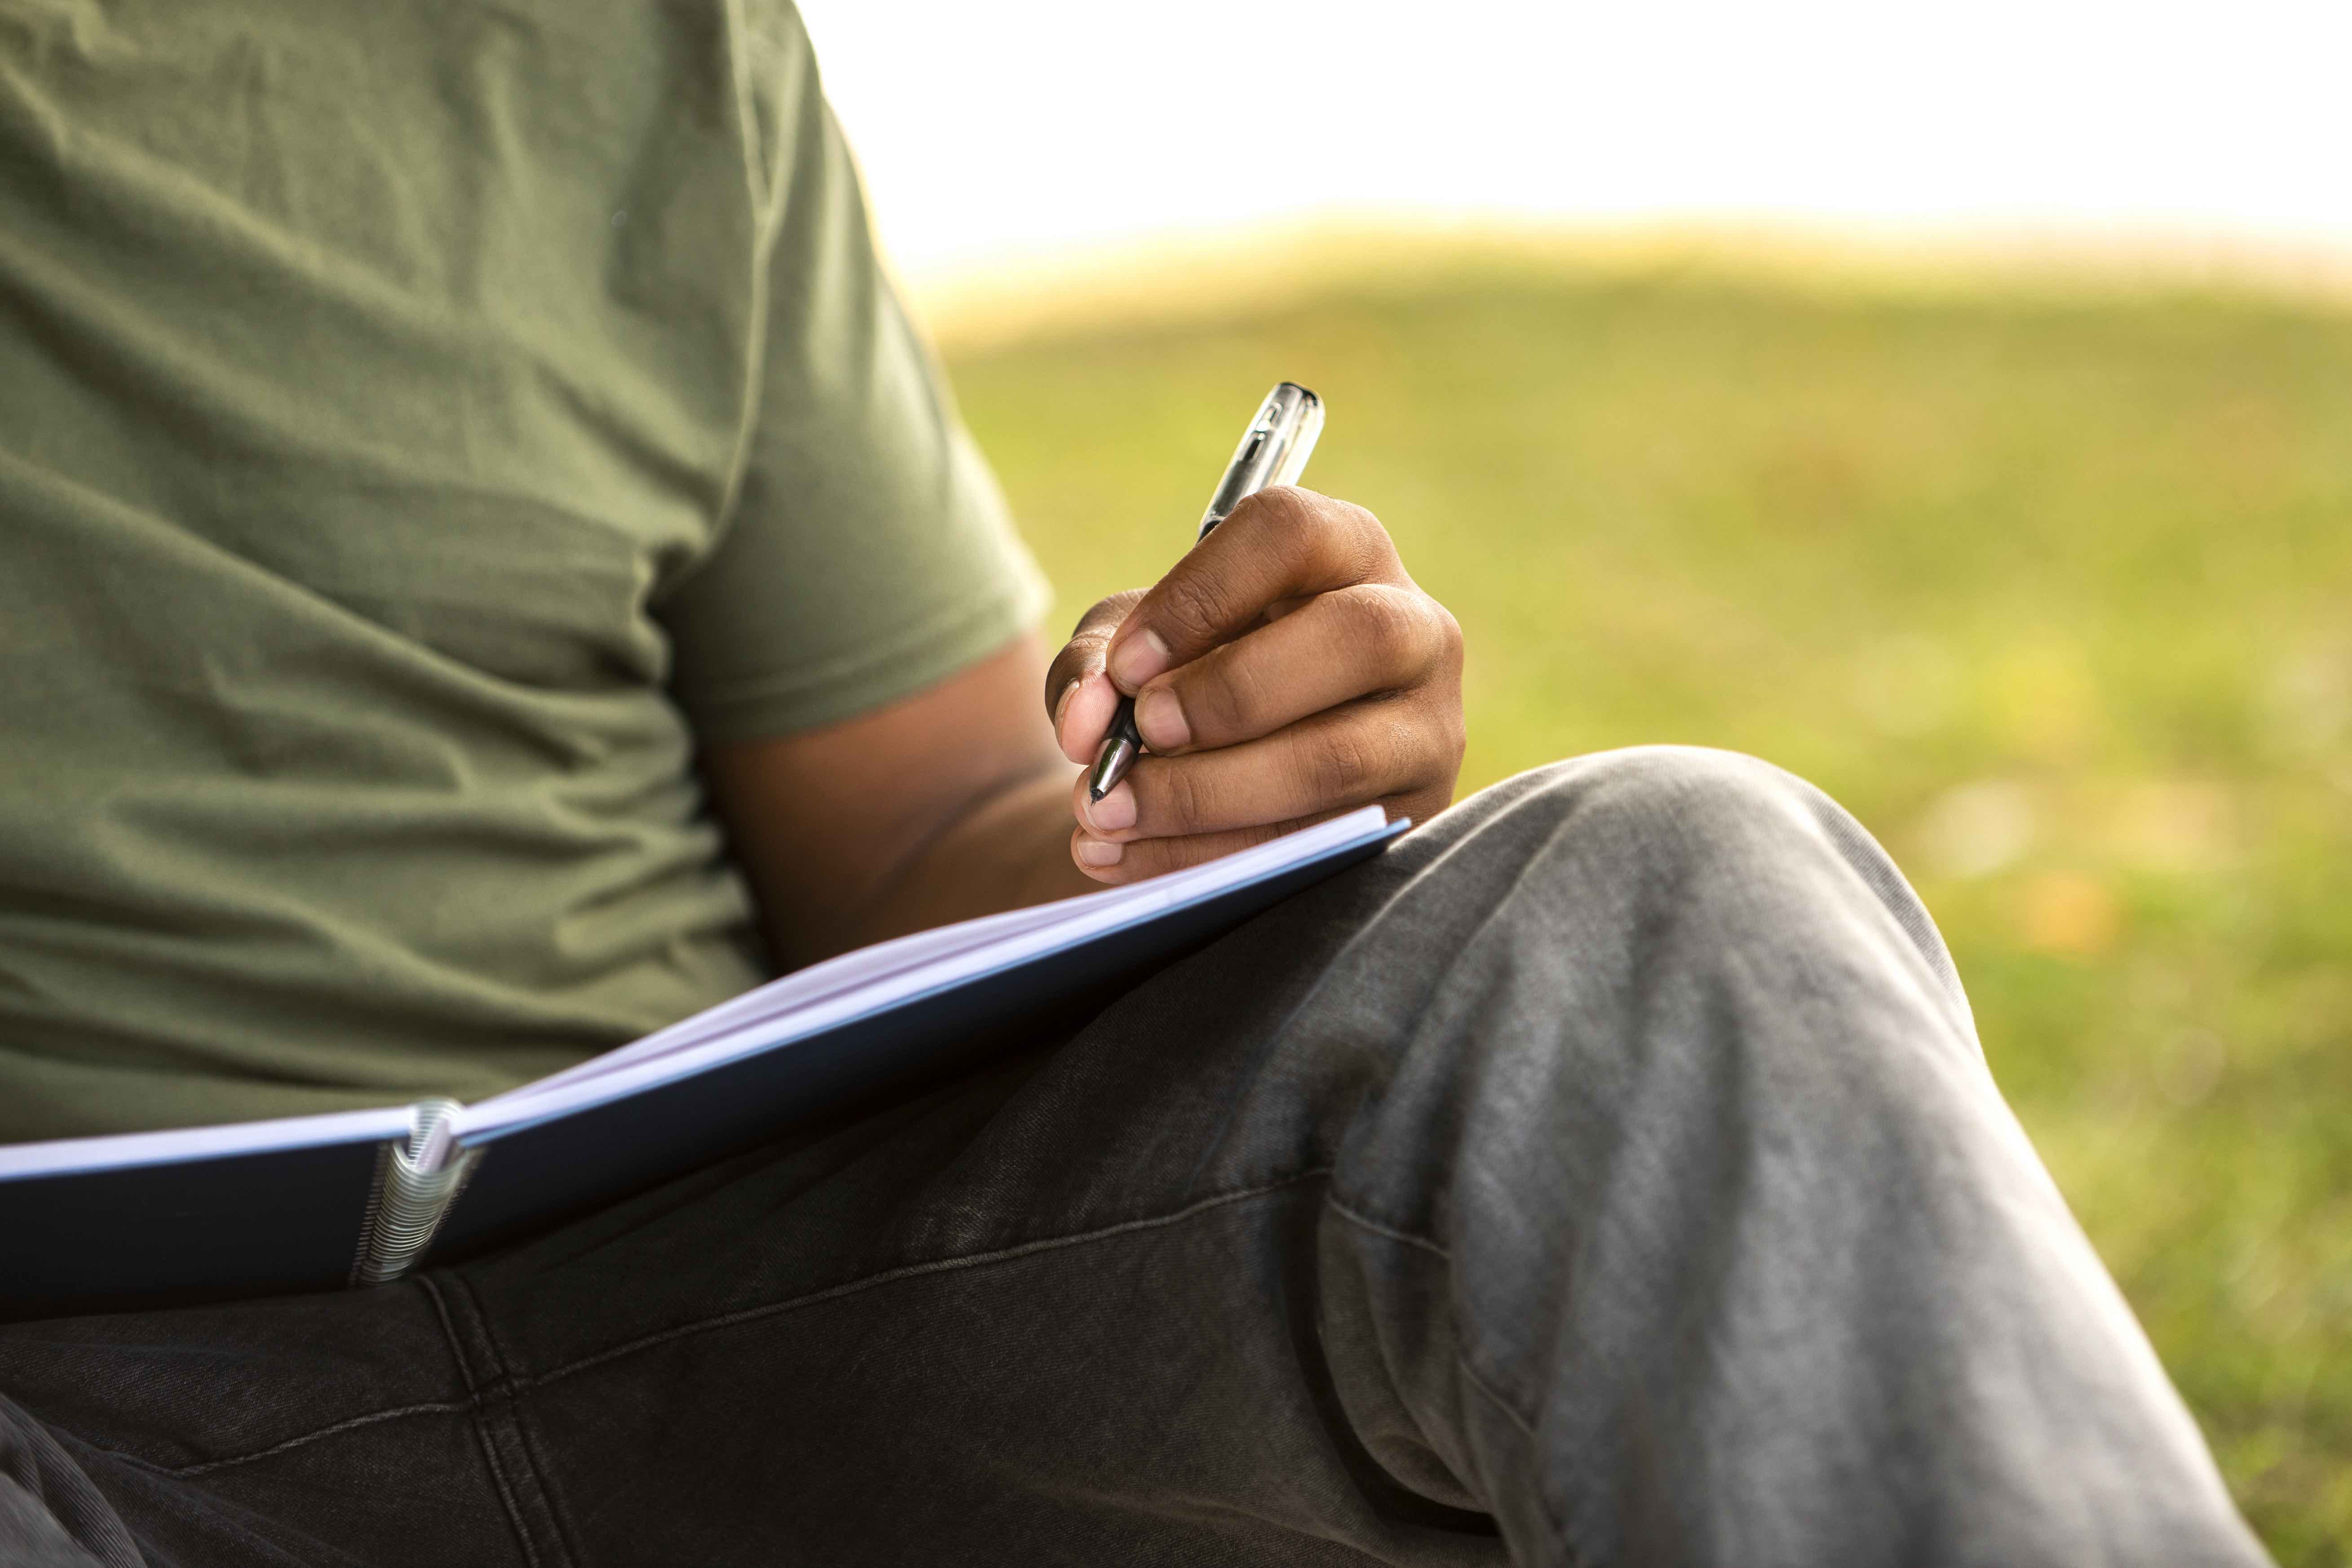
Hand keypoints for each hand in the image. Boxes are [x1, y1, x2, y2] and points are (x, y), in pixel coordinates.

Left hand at [1043, 487, 1464, 882]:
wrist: (1237, 775)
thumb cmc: (1191, 681)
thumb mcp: (1139, 647)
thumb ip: (1097, 664)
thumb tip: (1087, 721)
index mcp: (1342, 551)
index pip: (1290, 533)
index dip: (1201, 595)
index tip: (1127, 665)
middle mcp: (1412, 628)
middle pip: (1353, 635)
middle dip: (1230, 693)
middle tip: (1143, 732)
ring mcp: (1426, 729)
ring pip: (1338, 757)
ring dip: (1209, 793)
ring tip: (1110, 811)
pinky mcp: (1413, 817)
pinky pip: (1318, 844)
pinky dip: (1210, 858)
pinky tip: (1126, 860)